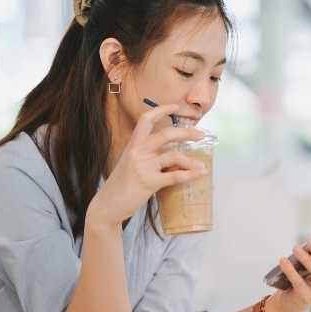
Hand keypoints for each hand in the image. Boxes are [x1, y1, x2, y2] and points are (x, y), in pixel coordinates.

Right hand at [87, 104, 207, 225]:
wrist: (108, 205)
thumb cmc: (120, 185)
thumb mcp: (129, 163)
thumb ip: (145, 155)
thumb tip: (169, 154)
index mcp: (133, 144)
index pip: (146, 120)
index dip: (162, 110)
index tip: (176, 107)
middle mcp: (138, 151)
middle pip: (166, 134)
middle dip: (187, 133)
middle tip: (201, 135)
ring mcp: (143, 166)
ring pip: (174, 156)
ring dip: (191, 161)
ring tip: (202, 165)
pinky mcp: (149, 182)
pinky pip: (175, 176)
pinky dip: (190, 174)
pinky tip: (199, 174)